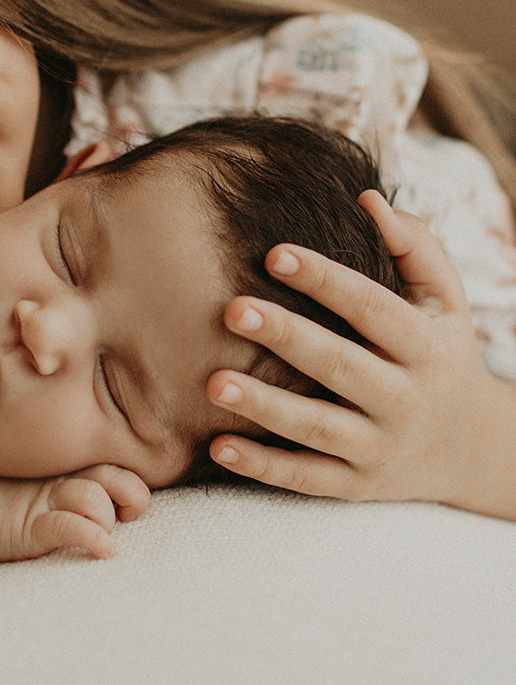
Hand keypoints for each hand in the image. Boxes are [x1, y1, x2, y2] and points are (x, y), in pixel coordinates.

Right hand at [0, 464, 149, 564]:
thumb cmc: (22, 507)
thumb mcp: (59, 494)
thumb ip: (87, 492)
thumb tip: (123, 510)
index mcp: (76, 473)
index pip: (120, 468)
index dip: (133, 488)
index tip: (127, 511)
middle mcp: (66, 482)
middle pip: (114, 476)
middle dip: (130, 496)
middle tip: (124, 517)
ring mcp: (49, 501)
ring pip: (93, 498)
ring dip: (104, 521)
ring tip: (97, 538)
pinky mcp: (34, 525)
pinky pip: (69, 526)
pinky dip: (93, 539)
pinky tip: (103, 552)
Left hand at [205, 190, 515, 516]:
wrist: (471, 448)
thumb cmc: (439, 350)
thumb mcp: (445, 300)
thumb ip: (414, 246)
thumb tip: (368, 199)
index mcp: (425, 346)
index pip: (373, 308)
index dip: (326, 279)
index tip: (274, 253)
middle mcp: (404, 399)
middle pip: (341, 366)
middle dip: (288, 338)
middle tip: (232, 310)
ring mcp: (378, 447)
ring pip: (318, 429)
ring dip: (265, 408)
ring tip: (213, 382)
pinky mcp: (354, 484)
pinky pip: (305, 478)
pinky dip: (262, 467)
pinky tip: (217, 446)